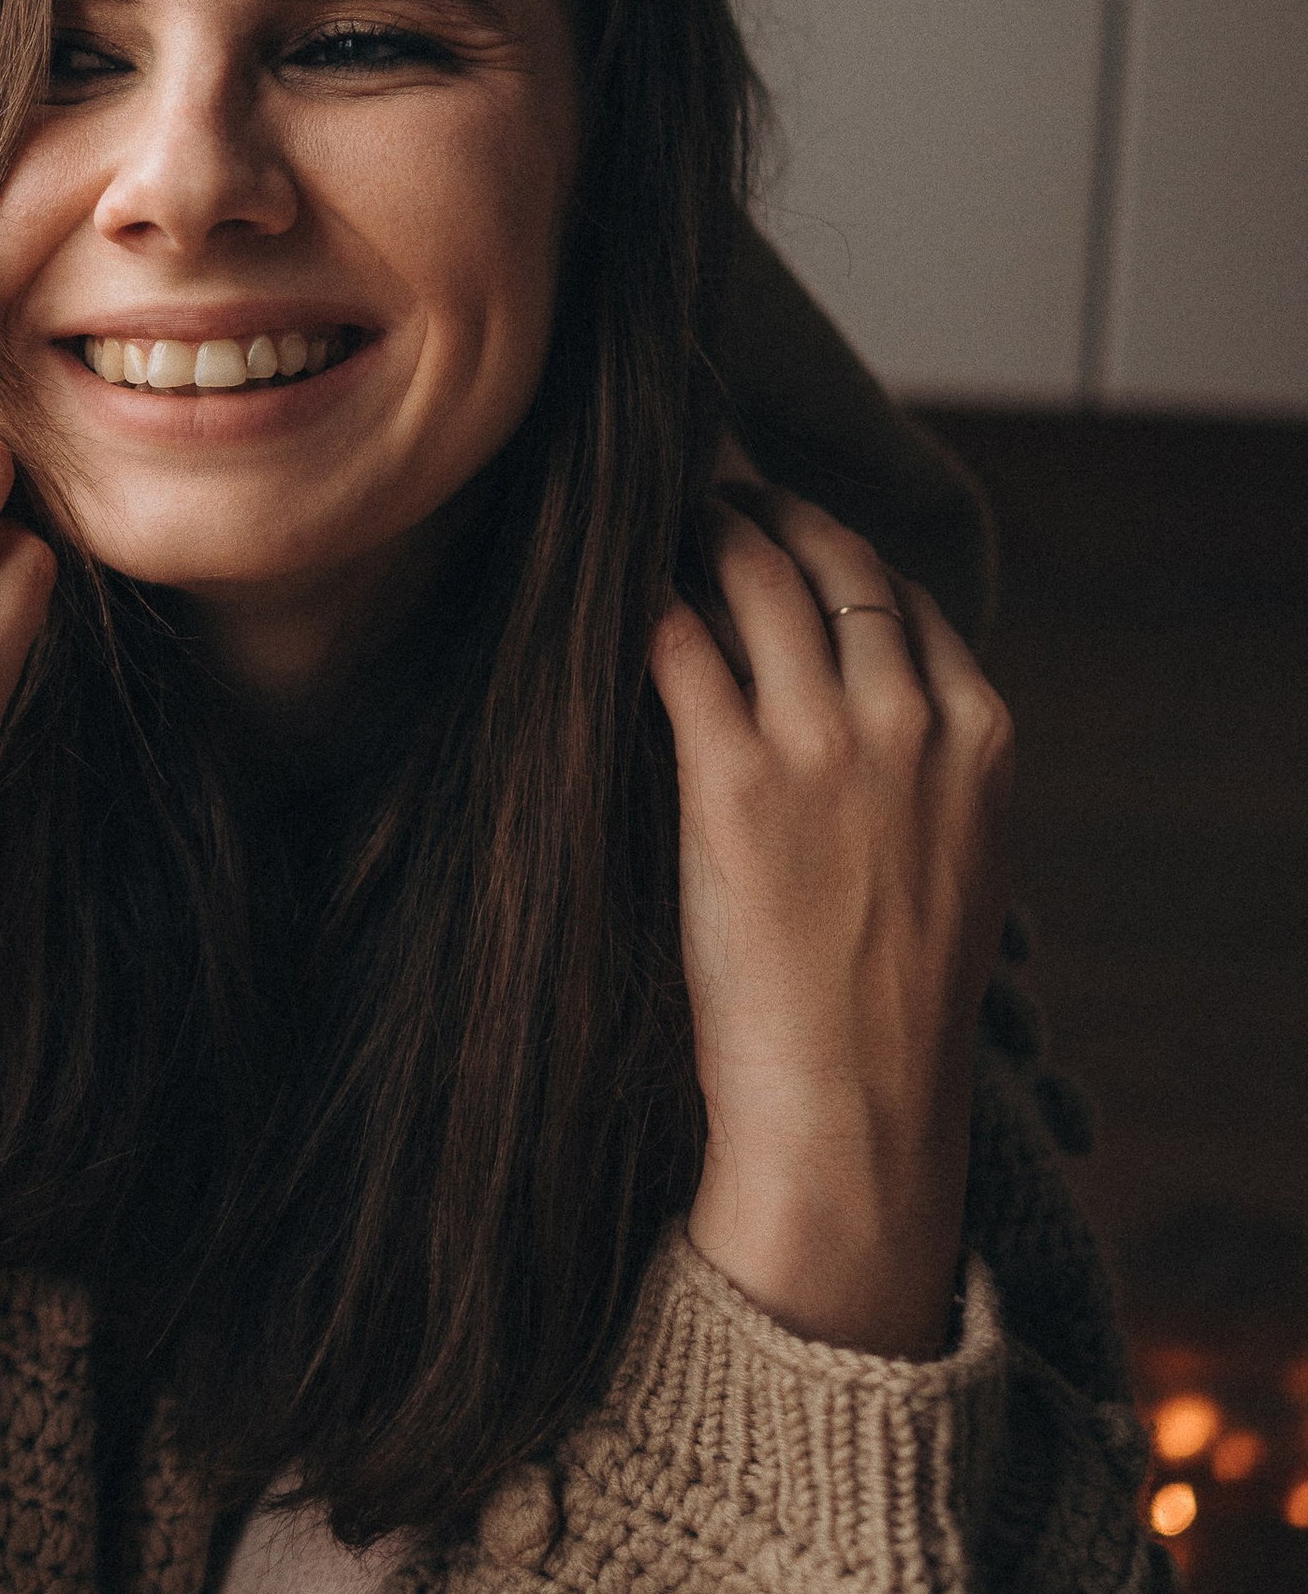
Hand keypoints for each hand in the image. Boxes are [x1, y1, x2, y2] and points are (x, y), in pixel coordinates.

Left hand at [650, 485, 1012, 1355]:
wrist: (855, 1110)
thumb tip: (857, 704)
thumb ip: (922, 769)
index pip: (904, 596)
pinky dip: (644, 598)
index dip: (833, 546)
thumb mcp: (953, 864)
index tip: (784, 521)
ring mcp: (827, 745)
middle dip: (765, 509)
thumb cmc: (887, 1006)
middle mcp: (913, 722)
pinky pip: (678, 645)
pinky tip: (611, 583)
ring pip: (757, 582)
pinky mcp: (734, 780)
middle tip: (710, 483)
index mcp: (981, 738)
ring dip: (702, 530)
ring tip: (657, 513)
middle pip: (832, 565)